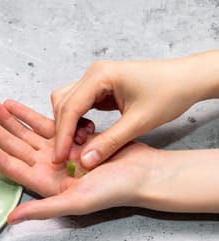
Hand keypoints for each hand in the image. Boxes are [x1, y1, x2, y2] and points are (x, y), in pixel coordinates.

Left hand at [0, 99, 157, 223]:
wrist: (143, 174)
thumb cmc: (114, 191)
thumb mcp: (76, 202)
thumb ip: (42, 210)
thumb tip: (11, 220)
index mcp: (43, 183)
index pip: (9, 164)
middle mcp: (46, 167)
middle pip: (12, 145)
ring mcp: (57, 151)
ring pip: (26, 132)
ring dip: (7, 118)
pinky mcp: (70, 137)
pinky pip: (45, 123)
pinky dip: (29, 114)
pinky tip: (14, 105)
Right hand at [52, 50, 218, 168]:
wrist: (189, 79)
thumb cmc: (170, 92)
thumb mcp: (139, 123)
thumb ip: (109, 143)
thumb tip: (85, 160)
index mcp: (100, 76)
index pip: (70, 108)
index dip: (62, 135)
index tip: (59, 157)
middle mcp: (93, 73)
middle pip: (62, 104)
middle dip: (63, 131)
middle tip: (69, 155)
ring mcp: (95, 79)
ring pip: (67, 104)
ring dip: (69, 125)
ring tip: (83, 143)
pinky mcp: (100, 87)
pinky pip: (79, 105)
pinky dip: (78, 121)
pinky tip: (89, 133)